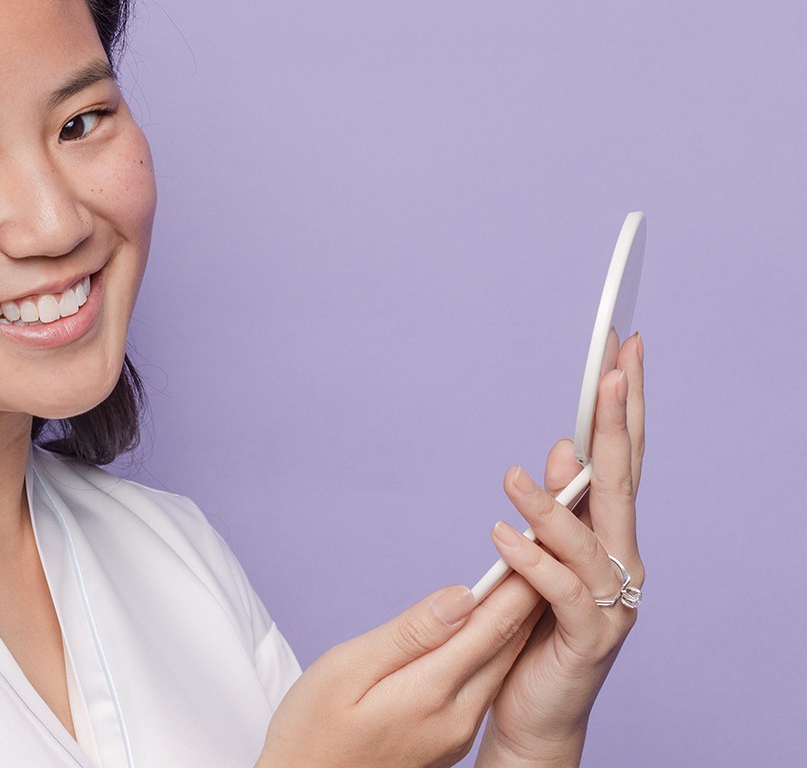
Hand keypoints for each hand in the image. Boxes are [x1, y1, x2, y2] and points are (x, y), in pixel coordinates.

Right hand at [256, 574, 550, 767]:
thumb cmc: (310, 730)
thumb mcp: (345, 671)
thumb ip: (407, 634)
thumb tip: (459, 598)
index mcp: (429, 693)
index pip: (489, 628)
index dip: (515, 584)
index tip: (535, 542)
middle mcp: (456, 717)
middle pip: (504, 647)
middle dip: (525, 597)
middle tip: (543, 549)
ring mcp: (455, 734)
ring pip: (497, 667)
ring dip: (514, 623)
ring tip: (525, 580)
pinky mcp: (448, 742)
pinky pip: (482, 686)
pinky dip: (493, 650)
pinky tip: (489, 630)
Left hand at [477, 333, 645, 765]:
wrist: (535, 715)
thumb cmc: (537, 632)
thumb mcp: (542, 558)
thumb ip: (556, 508)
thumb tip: (560, 450)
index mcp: (610, 536)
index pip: (623, 457)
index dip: (626, 403)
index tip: (625, 346)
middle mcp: (621, 562)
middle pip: (623, 482)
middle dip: (618, 422)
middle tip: (611, 367)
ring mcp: (611, 602)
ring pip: (588, 541)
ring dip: (553, 502)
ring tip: (513, 472)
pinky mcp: (588, 640)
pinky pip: (561, 594)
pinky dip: (532, 562)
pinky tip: (502, 536)